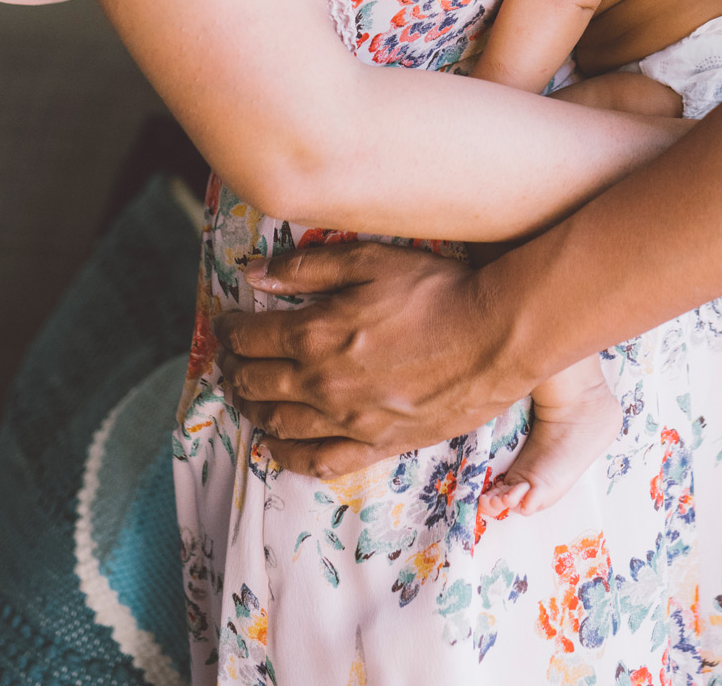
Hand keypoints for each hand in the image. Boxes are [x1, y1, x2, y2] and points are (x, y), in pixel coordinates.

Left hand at [214, 242, 523, 476]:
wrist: (495, 337)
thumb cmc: (437, 290)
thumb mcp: (372, 261)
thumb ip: (308, 267)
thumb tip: (253, 275)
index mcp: (315, 333)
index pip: (251, 336)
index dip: (231, 329)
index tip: (226, 323)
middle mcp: (321, 383)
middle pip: (256, 382)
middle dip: (234, 368)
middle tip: (230, 359)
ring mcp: (347, 420)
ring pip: (278, 423)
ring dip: (251, 408)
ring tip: (246, 396)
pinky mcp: (376, 445)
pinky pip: (317, 461)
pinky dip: (287, 456)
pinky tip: (276, 446)